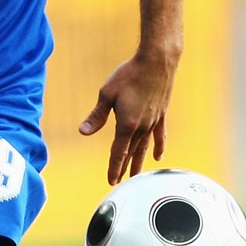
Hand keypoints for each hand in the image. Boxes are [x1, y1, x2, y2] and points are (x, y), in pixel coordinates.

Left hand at [79, 54, 174, 184]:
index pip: (119, 152)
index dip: (114, 167)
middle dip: (125, 168)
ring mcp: (153, 121)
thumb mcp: (107, 94)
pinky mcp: (161, 113)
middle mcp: (142, 127)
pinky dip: (158, 147)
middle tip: (121, 182)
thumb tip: (83, 132)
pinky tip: (157, 156)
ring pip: (146, 147)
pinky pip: (160, 135)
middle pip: (132, 152)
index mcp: (126, 124)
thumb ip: (97, 116)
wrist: (156, 62)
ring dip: (140, 162)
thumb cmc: (129, 75)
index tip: (111, 181)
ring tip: (137, 175)